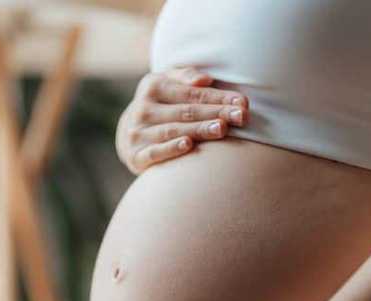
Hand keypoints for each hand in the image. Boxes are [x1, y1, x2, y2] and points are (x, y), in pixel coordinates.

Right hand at [116, 67, 248, 173]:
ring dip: (198, 130)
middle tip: (240, 117)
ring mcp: (137, 132)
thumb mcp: (167, 82)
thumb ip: (185, 76)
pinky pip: (155, 152)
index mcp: (152, 86)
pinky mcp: (136, 155)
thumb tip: (204, 80)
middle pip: (186, 111)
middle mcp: (142, 108)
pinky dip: (171, 148)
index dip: (218, 97)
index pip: (191, 92)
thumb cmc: (161, 104)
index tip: (242, 102)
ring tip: (221, 128)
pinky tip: (188, 144)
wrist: (128, 132)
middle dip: (215, 113)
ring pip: (173, 130)